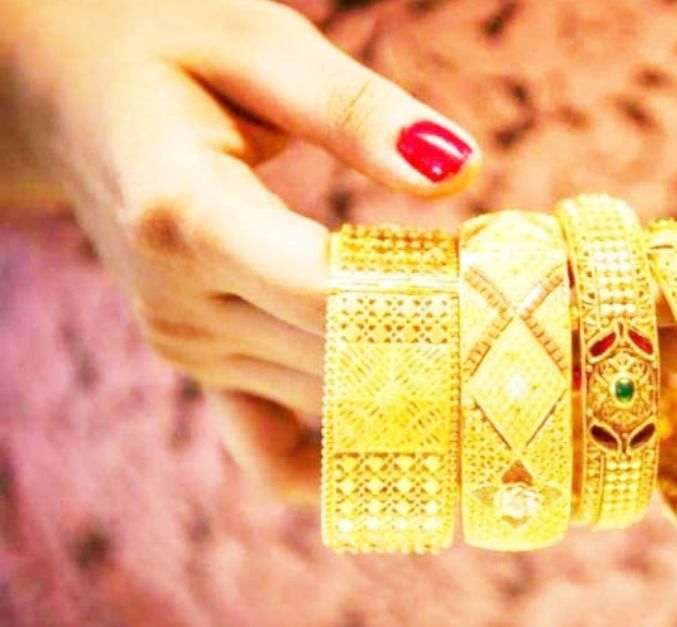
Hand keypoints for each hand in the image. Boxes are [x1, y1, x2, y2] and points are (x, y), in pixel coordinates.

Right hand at [0, 0, 480, 500]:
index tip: (514, 289)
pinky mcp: (203, 368)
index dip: (430, 302)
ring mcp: (188, 347)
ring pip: (329, 400)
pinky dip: (344, 457)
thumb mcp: (257, 45)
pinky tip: (414, 439)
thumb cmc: (165, 51)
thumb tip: (461, 170)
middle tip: (536, 322)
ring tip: (501, 348)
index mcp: (184, 215)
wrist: (68, 94)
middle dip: (447, 344)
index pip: (331, 293)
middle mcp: (180, 300)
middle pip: (343, 356)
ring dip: (419, 383)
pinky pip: (272, 454)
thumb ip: (357, 110)